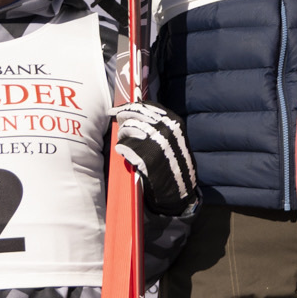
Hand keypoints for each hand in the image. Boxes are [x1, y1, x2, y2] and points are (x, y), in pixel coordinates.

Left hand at [114, 102, 197, 216]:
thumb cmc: (175, 163)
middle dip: (122, 119)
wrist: (180, 191)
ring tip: (126, 143)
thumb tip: (135, 110)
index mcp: (173, 122)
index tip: (116, 110)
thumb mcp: (175, 138)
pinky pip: (124, 148)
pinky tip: (126, 155)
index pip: (146, 106)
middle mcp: (166, 129)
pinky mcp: (146, 159)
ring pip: (127, 130)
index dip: (128, 106)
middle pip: (134, 115)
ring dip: (122, 136)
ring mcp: (156, 143)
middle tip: (117, 125)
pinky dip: (122, 150)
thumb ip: (160, 123)